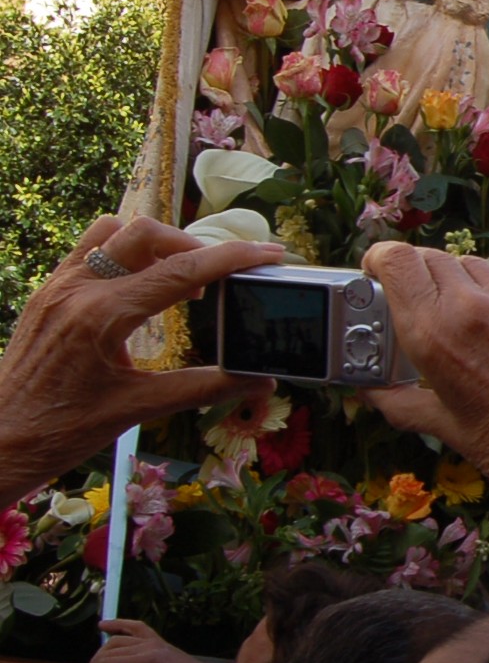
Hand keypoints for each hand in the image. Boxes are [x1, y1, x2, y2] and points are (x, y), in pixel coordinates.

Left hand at [0, 216, 283, 506]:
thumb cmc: (62, 431)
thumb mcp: (139, 409)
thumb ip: (204, 388)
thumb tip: (260, 380)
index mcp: (101, 317)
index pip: (180, 272)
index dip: (231, 258)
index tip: (268, 252)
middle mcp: (75, 290)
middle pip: (146, 233)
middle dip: (193, 245)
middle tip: (220, 274)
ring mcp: (56, 287)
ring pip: (113, 231)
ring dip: (154, 242)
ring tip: (179, 274)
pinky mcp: (46, 293)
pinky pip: (88, 249)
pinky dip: (122, 253)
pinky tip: (139, 286)